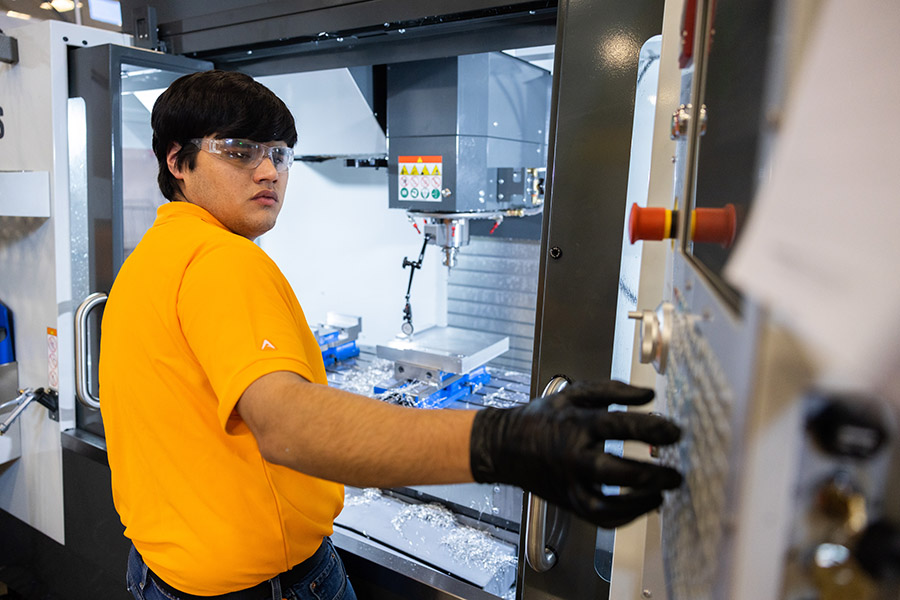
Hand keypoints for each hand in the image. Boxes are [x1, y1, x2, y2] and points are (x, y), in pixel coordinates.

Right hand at [469, 380, 681, 527]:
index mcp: (576, 424)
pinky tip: (643, 506)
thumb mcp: (574, 393)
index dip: (651, 429)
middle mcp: (573, 456)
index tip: (675, 433)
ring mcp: (570, 483)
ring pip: (607, 505)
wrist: (505, 446)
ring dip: (640, 503)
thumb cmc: (541, 418)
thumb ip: (613, 390)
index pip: (619, 426)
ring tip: (662, 493)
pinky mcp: (569, 501)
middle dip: (651, 475)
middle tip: (675, 473)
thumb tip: (648, 396)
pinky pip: (599, 518)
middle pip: (615, 472)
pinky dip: (625, 516)